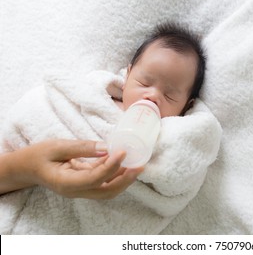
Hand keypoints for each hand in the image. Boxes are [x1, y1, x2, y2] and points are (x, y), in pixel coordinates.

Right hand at [0, 139, 142, 198]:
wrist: (27, 168)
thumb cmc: (38, 156)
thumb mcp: (57, 146)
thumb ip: (81, 148)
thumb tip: (107, 147)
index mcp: (66, 183)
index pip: (94, 179)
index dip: (111, 167)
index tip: (123, 152)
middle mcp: (76, 191)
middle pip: (106, 191)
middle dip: (126, 180)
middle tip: (140, 165)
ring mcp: (81, 189)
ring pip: (107, 189)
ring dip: (124, 178)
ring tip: (137, 163)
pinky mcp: (85, 184)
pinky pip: (103, 181)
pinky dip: (115, 172)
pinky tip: (124, 161)